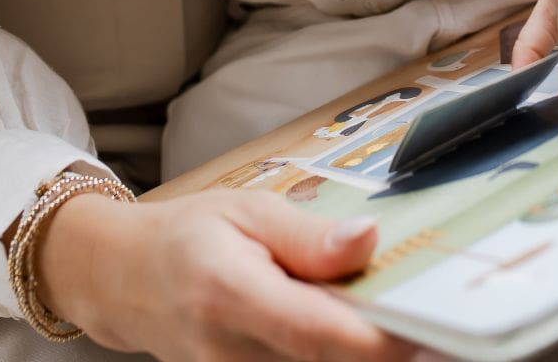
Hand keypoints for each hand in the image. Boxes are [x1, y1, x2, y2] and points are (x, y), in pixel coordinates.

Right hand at [35, 188, 416, 361]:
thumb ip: (309, 235)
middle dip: (386, 347)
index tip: (429, 323)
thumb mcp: (248, 210)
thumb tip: (370, 243)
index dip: (381, 340)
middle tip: (432, 312)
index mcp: (231, 294)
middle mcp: (231, 354)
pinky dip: (334, 358)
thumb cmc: (188, 234)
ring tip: (396, 314)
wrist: (125, 280)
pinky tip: (353, 330)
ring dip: (363, 354)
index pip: (320, 334)